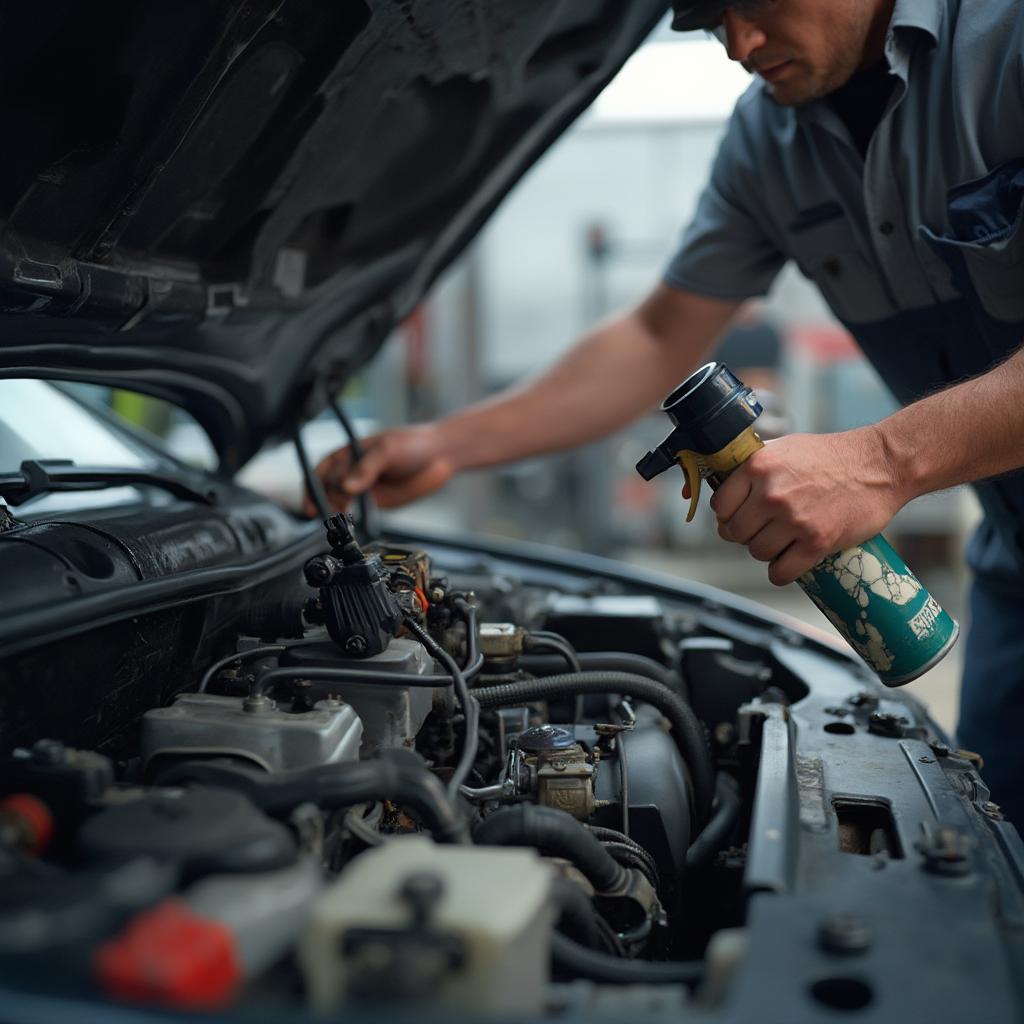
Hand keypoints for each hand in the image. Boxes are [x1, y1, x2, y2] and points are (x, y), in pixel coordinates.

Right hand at [304, 423, 455, 516]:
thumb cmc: (412, 444)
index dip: (314, 485)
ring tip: (340, 515)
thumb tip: (346, 487)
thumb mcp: (387, 449)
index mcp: (349, 452)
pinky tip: (346, 521)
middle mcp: (352, 470)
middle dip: (327, 498)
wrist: (439, 456)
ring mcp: (362, 487)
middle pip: (327, 488)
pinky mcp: (375, 501)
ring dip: (333, 510)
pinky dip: (347, 518)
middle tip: (337, 505)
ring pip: (337, 501)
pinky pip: (355, 512)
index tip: (313, 501)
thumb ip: (367, 468)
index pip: (323, 470)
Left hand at [707, 428, 905, 585]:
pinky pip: (780, 573)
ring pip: (756, 553)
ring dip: (766, 552)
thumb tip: (725, 487)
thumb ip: (755, 467)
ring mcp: (794, 520)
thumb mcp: (785, 448)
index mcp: (759, 467)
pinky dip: (781, 572)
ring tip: (783, 540)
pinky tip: (790, 561)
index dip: (728, 515)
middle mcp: (772, 494)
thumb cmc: (832, 456)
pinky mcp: (817, 542)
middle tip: (763, 530)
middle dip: (746, 534)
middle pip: (735, 533)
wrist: (880, 465)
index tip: (739, 516)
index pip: (720, 506)